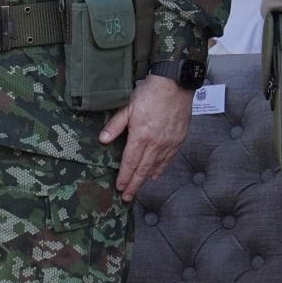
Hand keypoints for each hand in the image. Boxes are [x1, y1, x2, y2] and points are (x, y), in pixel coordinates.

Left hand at [100, 75, 193, 201]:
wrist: (175, 85)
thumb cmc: (150, 93)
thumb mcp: (128, 107)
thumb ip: (115, 125)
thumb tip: (103, 140)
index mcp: (141, 136)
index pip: (130, 162)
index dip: (124, 176)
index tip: (119, 187)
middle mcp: (155, 144)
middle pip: (143, 169)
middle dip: (134, 185)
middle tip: (127, 197)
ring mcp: (168, 143)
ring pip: (156, 167)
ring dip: (146, 179)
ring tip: (138, 188)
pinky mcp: (178, 140)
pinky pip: (169, 160)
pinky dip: (161, 169)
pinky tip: (156, 174)